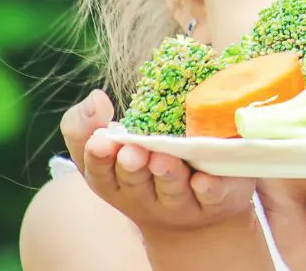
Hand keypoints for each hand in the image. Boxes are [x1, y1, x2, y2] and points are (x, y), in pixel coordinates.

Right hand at [59, 90, 257, 232]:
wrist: (194, 206)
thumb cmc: (145, 166)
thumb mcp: (112, 147)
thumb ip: (91, 124)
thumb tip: (96, 97)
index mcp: (116, 182)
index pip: (100, 173)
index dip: (98, 158)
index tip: (100, 141)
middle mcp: (144, 196)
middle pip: (135, 184)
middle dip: (132, 167)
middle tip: (132, 151)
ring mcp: (179, 203)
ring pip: (172, 190)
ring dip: (167, 174)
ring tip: (162, 159)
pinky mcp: (214, 202)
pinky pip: (210, 198)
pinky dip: (207, 189)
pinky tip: (203, 179)